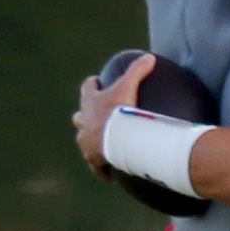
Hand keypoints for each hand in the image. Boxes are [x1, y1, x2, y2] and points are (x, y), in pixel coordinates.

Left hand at [74, 53, 151, 173]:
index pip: (87, 88)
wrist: (117, 139)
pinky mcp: (92, 158)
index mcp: (91, 102)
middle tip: (96, 116)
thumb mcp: (129, 86)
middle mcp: (84, 121)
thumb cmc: (120, 111)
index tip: (96, 82)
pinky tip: (108, 174)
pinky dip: (101, 168)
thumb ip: (138, 70)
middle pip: (79, 116)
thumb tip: (149, 57)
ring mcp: (86, 141)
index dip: (91, 85)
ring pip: (83, 140)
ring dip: (91, 140)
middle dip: (85, 115)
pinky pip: (96, 165)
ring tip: (102, 143)